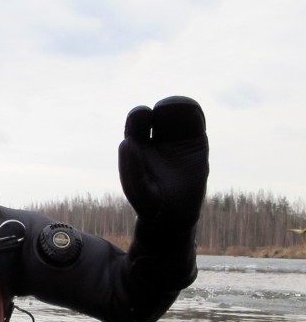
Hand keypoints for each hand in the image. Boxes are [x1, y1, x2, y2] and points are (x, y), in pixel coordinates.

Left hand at [118, 96, 208, 230]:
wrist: (174, 215)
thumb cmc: (151, 203)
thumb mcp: (138, 190)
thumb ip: (131, 168)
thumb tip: (127, 141)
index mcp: (137, 145)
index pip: (136, 121)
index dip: (139, 116)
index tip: (145, 119)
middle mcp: (156, 138)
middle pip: (157, 111)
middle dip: (161, 108)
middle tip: (164, 111)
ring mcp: (176, 138)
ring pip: (177, 110)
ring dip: (178, 105)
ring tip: (181, 109)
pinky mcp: (196, 140)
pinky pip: (195, 119)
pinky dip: (193, 112)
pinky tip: (193, 117)